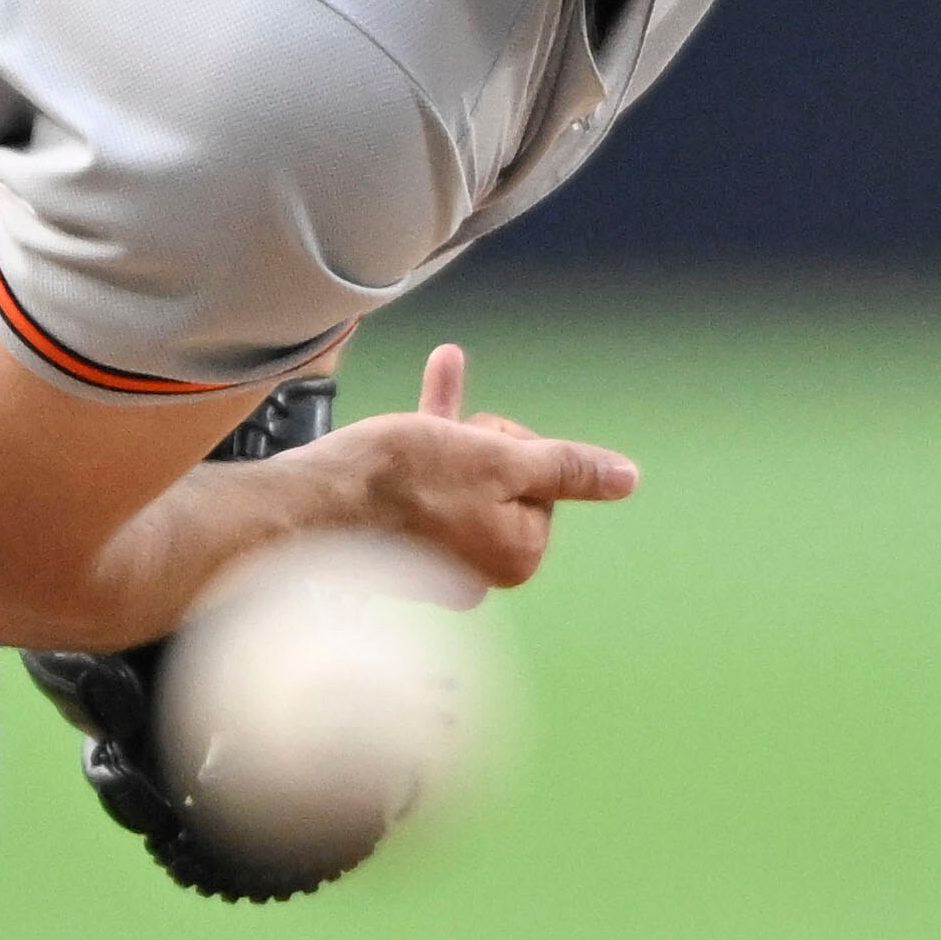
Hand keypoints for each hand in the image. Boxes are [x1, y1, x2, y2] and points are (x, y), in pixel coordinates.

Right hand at [299, 343, 637, 596]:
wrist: (314, 500)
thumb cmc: (406, 480)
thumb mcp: (502, 460)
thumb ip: (566, 468)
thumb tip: (626, 479)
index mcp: (517, 554)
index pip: (542, 485)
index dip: (513, 449)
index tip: (478, 447)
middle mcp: (479, 568)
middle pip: (501, 482)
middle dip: (478, 444)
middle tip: (443, 442)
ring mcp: (434, 558)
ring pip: (459, 476)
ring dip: (450, 429)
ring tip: (443, 371)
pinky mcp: (395, 539)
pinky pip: (422, 485)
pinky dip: (424, 445)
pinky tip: (428, 391)